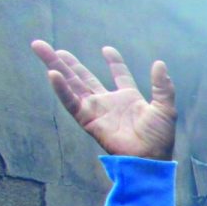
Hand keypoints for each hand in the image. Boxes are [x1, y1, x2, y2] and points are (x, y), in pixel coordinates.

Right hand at [30, 40, 175, 159]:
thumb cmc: (159, 138)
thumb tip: (160, 64)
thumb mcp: (165, 108)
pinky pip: (71, 102)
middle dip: (68, 62)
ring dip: (56, 67)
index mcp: (128, 98)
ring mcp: (96, 110)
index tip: (107, 49)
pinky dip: (61, 89)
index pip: (119, 75)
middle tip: (53, 47)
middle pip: (84, 77)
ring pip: (71, 84)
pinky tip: (52, 74)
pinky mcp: (87, 120)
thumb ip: (163, 86)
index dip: (114, 62)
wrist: (149, 157)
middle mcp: (108, 102)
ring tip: (41, 48)